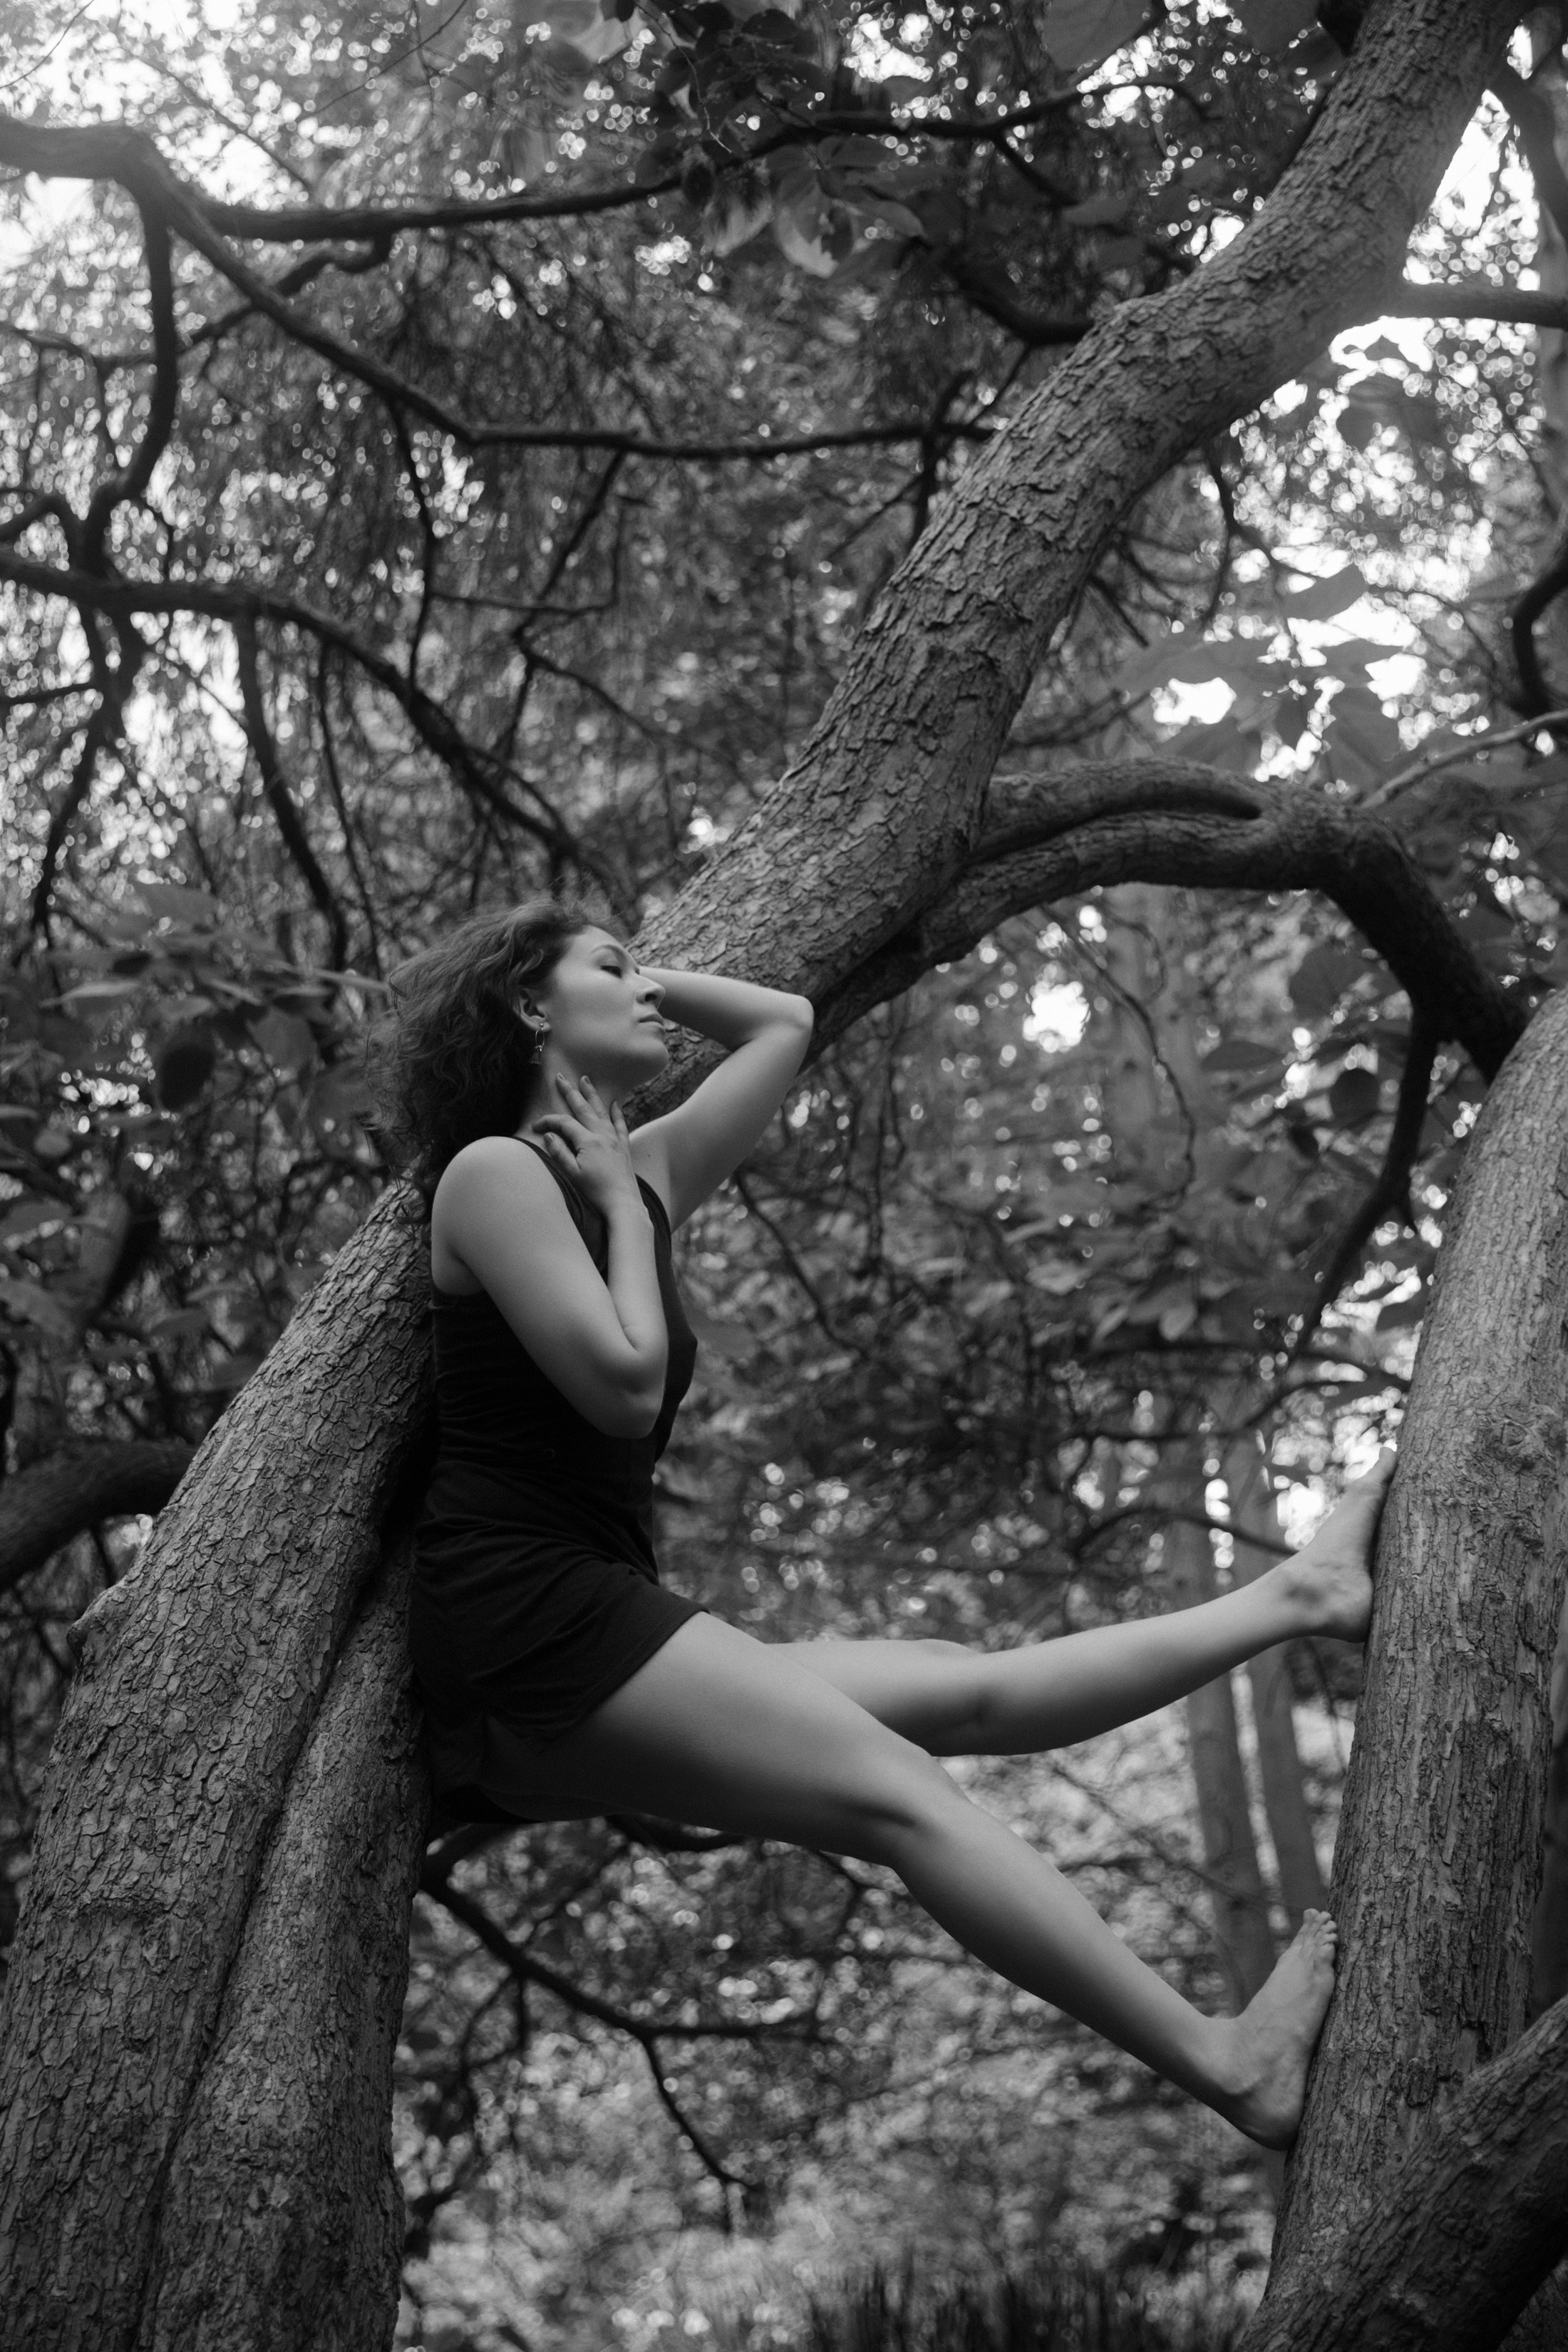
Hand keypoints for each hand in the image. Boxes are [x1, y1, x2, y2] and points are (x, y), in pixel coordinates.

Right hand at [533, 1074, 643, 1218]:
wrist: (623, 1203)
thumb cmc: (596, 1191)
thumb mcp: (572, 1174)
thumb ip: (559, 1153)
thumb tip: (549, 1135)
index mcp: (588, 1141)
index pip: (564, 1123)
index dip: (548, 1121)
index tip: (535, 1126)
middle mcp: (602, 1135)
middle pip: (583, 1108)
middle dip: (570, 1092)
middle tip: (560, 1077)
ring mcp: (615, 1140)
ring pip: (601, 1111)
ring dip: (592, 1095)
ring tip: (586, 1079)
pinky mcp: (623, 1147)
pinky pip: (620, 1124)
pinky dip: (616, 1113)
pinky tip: (615, 1104)